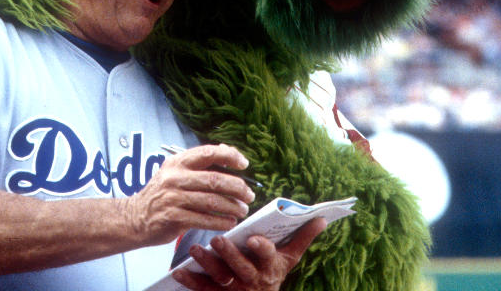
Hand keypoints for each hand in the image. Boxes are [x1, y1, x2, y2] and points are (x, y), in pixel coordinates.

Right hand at [121, 144, 255, 244]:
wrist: (135, 217)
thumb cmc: (162, 194)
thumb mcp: (175, 172)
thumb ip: (199, 164)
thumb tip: (228, 151)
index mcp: (177, 162)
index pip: (208, 153)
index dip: (229, 156)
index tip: (243, 164)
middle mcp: (174, 177)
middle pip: (214, 180)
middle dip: (237, 187)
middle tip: (249, 195)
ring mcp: (173, 197)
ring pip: (212, 201)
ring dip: (232, 207)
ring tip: (242, 210)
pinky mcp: (173, 217)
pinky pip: (204, 219)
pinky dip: (220, 221)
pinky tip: (229, 222)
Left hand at [172, 217, 326, 290]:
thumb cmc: (273, 272)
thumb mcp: (289, 258)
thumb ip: (302, 237)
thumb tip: (321, 217)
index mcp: (271, 267)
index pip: (268, 256)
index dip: (261, 249)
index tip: (253, 239)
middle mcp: (253, 280)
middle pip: (241, 268)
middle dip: (229, 254)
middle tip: (216, 239)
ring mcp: (235, 290)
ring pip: (221, 278)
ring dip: (207, 264)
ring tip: (194, 249)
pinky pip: (204, 289)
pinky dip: (191, 281)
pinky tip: (180, 270)